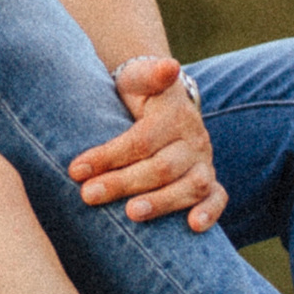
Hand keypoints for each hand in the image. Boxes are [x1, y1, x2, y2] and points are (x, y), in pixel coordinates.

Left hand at [68, 52, 225, 230]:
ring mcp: (203, 163)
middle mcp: (194, 140)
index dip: (109, 156)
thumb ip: (149, 74)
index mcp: (175, 115)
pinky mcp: (210, 182)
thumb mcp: (138, 78)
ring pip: (189, 187)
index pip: (141, 140)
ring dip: (161, 203)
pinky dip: (210, 213)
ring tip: (131, 214)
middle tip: (88, 195)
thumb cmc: (140, 93)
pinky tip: (193, 226)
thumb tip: (169, 66)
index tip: (75, 169)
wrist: (164, 103)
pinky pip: (218, 198)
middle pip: (161, 168)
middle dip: (122, 183)